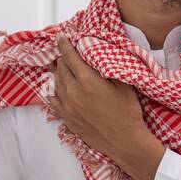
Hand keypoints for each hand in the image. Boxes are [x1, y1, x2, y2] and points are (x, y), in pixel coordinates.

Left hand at [46, 35, 167, 179]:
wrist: (124, 141)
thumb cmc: (128, 112)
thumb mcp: (124, 85)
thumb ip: (108, 68)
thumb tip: (97, 54)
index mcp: (88, 81)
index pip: (69, 56)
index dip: (64, 44)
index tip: (61, 37)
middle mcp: (73, 91)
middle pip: (60, 67)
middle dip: (62, 57)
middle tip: (66, 53)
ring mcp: (67, 106)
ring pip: (55, 82)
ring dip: (58, 72)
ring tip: (61, 67)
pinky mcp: (66, 117)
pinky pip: (52, 99)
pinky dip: (53, 89)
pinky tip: (56, 86)